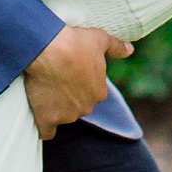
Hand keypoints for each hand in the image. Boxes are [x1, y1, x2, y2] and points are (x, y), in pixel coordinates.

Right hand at [23, 23, 133, 140]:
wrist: (48, 49)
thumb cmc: (75, 43)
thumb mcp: (100, 39)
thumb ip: (116, 47)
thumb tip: (130, 50)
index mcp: (99, 92)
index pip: (93, 92)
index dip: (82, 81)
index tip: (71, 70)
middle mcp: (86, 107)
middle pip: (78, 105)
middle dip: (70, 96)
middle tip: (57, 78)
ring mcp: (66, 115)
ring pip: (63, 116)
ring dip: (56, 107)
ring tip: (44, 87)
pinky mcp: (47, 119)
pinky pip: (47, 131)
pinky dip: (44, 126)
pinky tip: (41, 117)